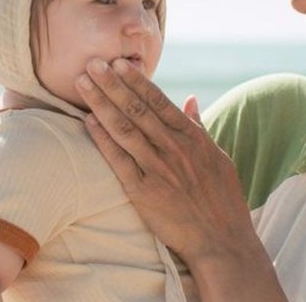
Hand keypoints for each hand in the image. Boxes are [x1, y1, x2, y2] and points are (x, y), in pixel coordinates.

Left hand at [74, 58, 258, 265]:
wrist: (222, 241)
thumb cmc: (222, 201)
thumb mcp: (218, 157)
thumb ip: (199, 127)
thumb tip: (190, 98)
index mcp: (193, 138)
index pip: (159, 101)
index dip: (136, 81)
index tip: (118, 63)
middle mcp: (174, 149)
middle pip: (136, 109)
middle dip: (112, 83)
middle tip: (92, 62)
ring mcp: (158, 170)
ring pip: (124, 129)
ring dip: (101, 103)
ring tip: (83, 83)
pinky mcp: (144, 192)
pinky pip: (118, 161)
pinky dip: (102, 139)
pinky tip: (87, 121)